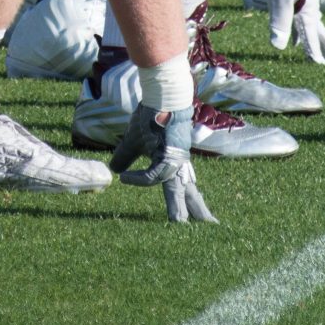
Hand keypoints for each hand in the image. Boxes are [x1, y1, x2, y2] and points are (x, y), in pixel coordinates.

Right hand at [108, 101, 215, 223]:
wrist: (161, 95)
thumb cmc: (150, 115)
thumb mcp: (134, 141)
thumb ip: (125, 156)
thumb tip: (114, 170)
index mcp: (174, 162)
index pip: (182, 187)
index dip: (180, 201)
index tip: (175, 213)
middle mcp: (179, 163)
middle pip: (189, 193)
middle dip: (196, 212)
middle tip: (210, 228)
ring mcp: (176, 158)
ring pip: (177, 190)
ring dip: (177, 209)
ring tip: (178, 224)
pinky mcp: (168, 153)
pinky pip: (153, 174)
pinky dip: (140, 179)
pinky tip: (126, 179)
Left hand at [266, 0, 324, 64]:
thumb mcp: (281, 0)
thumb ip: (280, 23)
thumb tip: (278, 47)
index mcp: (307, 15)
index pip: (311, 39)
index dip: (314, 53)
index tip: (320, 66)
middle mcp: (311, 13)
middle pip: (323, 36)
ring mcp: (308, 8)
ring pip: (316, 31)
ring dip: (320, 44)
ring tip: (324, 58)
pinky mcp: (303, 3)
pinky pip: (305, 24)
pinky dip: (303, 35)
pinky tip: (296, 42)